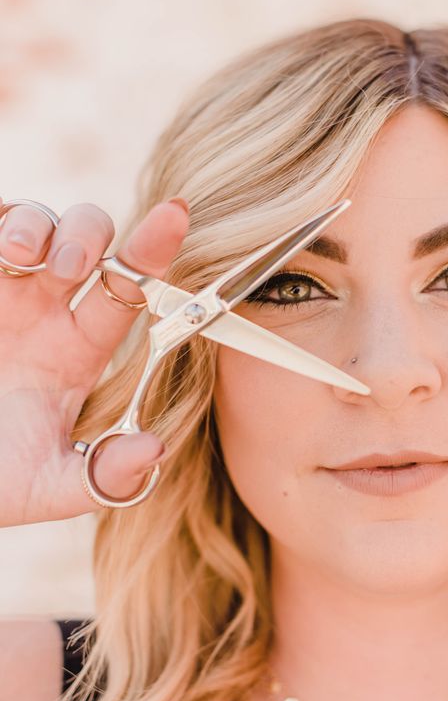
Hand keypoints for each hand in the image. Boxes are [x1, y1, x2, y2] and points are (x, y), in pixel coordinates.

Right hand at [0, 196, 188, 525]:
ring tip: (19, 257)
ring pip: (29, 219)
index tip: (176, 213)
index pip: (128, 289)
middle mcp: (44, 309)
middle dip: (85, 235)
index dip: (154, 249)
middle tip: (67, 269)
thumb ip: (102, 475)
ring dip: (32, 224)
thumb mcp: (47, 486)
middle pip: (86, 238)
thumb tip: (156, 450)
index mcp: (78, 348)